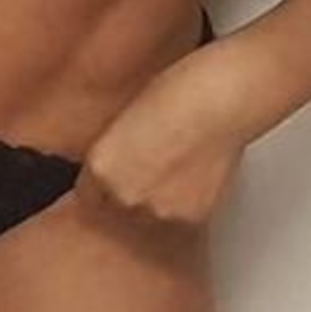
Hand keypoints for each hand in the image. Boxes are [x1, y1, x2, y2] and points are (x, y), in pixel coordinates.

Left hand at [73, 37, 246, 232]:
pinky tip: (196, 176)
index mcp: (99, 167)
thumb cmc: (178, 91)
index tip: (122, 176)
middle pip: (119, 211)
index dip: (108, 184)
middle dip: (133, 195)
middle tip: (156, 168)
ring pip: (151, 218)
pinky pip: (181, 220)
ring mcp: (156, 211)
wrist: (220, 99)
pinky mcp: (189, 219)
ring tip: (179, 170)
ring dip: (160, 203)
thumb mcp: (126, 118)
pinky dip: (186, 204)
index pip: (89, 196)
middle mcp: (121, 195)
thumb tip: (118, 171)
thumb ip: (115, 155)